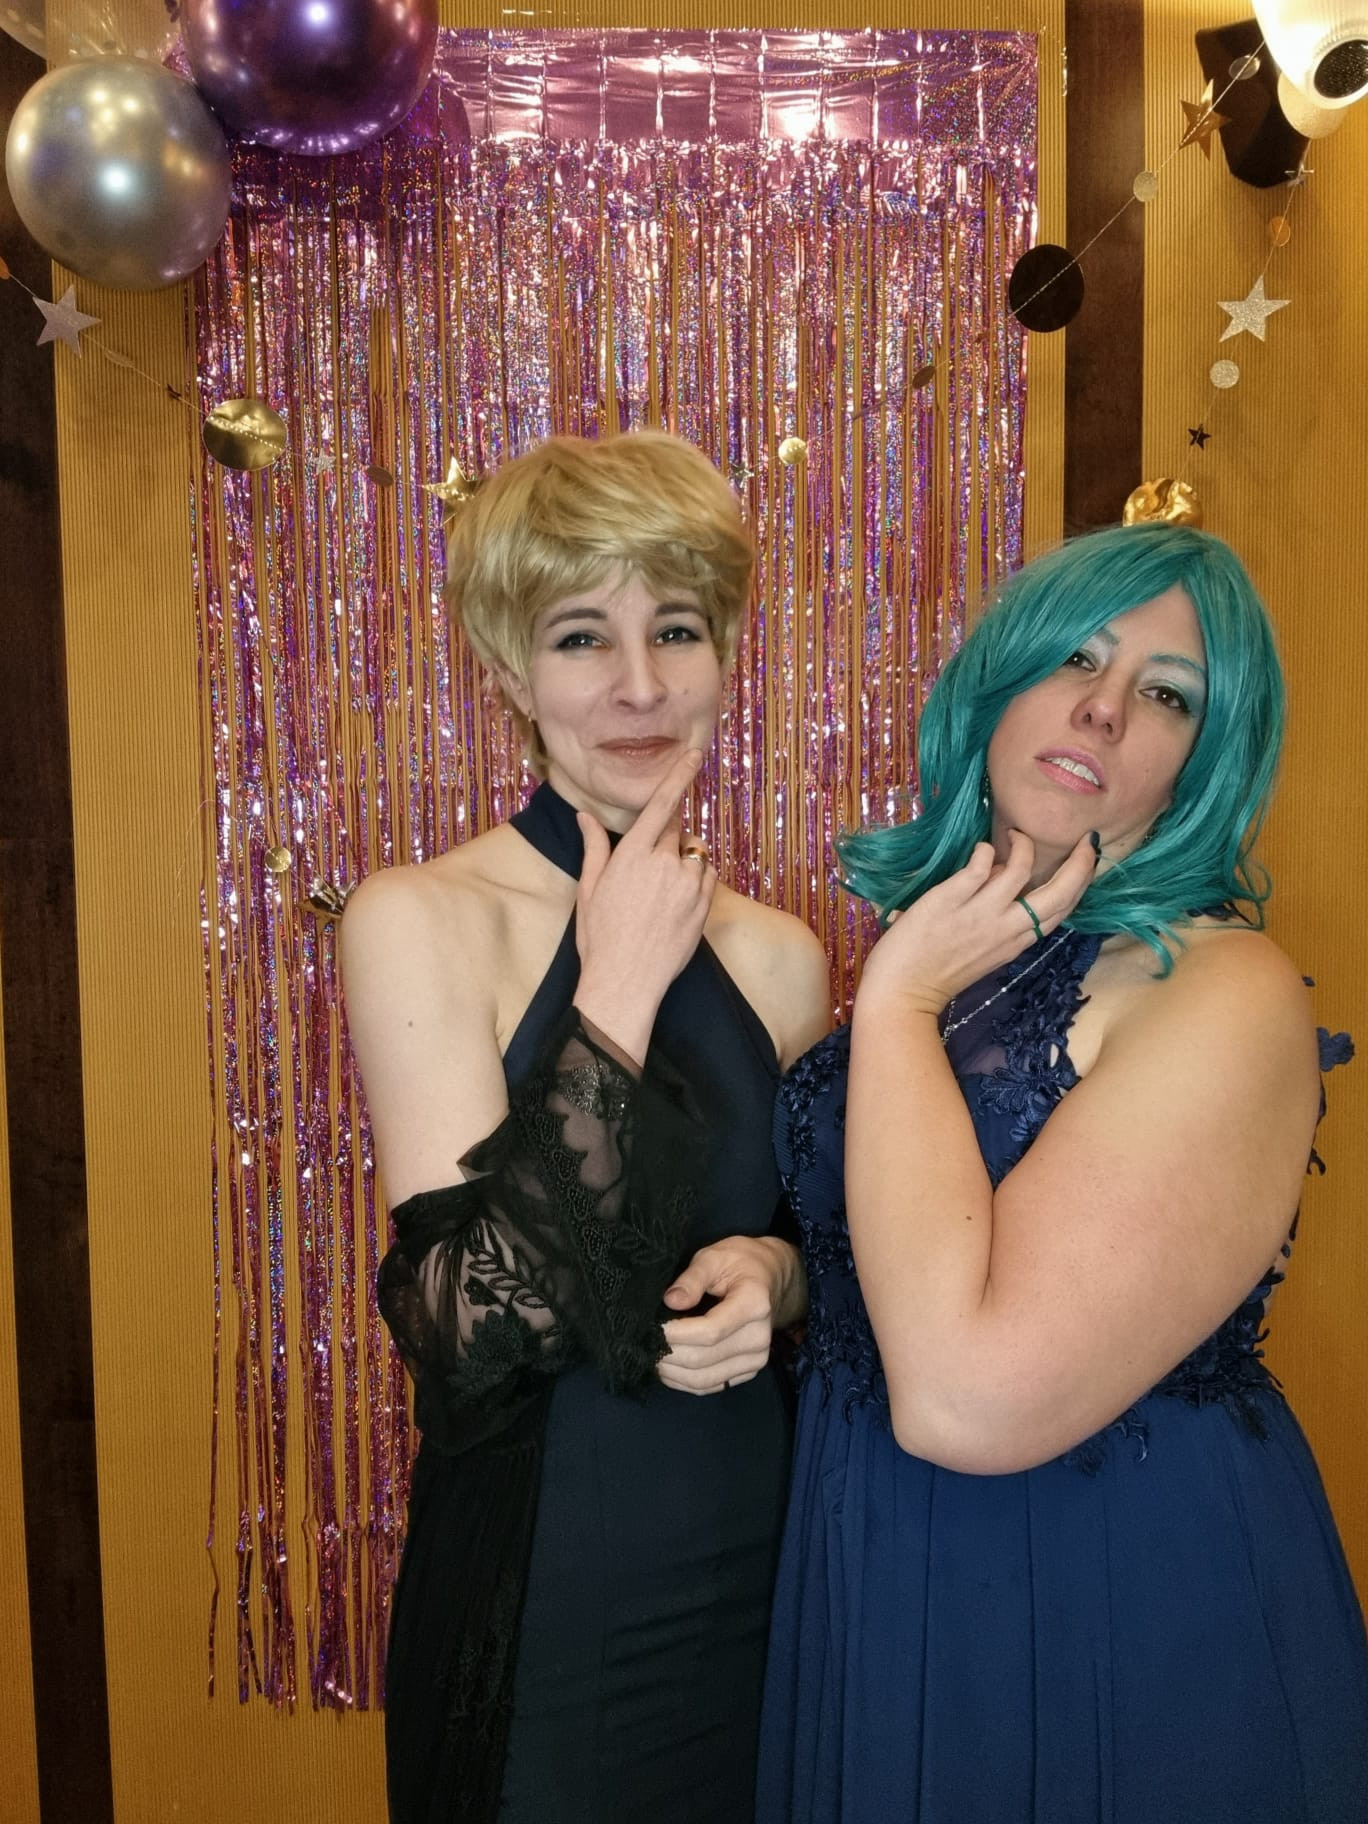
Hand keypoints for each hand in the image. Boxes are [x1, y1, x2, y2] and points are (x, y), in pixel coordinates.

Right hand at [573, 750, 716, 1061]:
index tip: (694, 755)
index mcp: (631, 854)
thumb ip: (594, 847)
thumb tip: (584, 816)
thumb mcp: (589, 889)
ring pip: (695, 853)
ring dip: (684, 861)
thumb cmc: (599, 938)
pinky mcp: (703, 905)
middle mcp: (662, 862)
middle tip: (649, 872)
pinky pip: (708, 876)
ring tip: (663, 892)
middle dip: (667, 840)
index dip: (678, 776)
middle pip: (676, 831)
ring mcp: (687, 884)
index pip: (661, 805)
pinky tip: (678, 902)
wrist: (624, 982)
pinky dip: (698, 880)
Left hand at [656, 1236, 805, 1394]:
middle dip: (668, 1353)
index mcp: (754, 1304)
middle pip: (704, 1358)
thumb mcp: (714, 1257)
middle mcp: (759, 1337)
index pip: (710, 1330)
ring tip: (650, 1355)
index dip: (677, 1333)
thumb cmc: (739, 1262)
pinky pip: (711, 1386)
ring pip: (704, 1378)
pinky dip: (684, 1382)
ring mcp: (756, 1359)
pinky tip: (666, 1369)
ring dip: (672, 1373)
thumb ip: (692, 1278)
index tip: (652, 1327)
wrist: (771, 1278)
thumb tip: (671, 1301)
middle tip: (642, 1342)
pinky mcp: (748, 1371)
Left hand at [859, 828, 1097, 1018]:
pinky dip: (985, 851)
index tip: (1087, 860)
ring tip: (1014, 835)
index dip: (1080, 882)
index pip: (1062, 910)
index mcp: (1017, 942)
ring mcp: (980, 913)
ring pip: (1020, 869)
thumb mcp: (985, 951)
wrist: (903, 993)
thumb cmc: (939, 973)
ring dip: (1023, 844)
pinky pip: (980, 865)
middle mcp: (1006, 928)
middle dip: (1080, 864)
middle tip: (1083, 842)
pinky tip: (980, 850)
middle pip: (1059, 893)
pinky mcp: (951, 899)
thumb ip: (1000, 921)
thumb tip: (1004, 877)